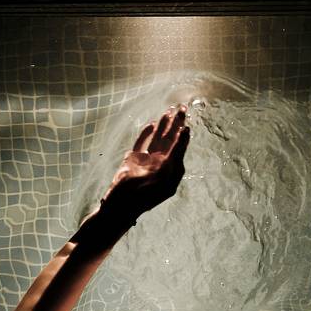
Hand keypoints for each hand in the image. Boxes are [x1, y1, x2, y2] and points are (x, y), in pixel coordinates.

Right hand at [99, 105, 189, 223]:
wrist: (124, 202)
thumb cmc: (148, 191)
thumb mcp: (168, 170)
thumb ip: (177, 150)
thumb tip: (186, 130)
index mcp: (171, 169)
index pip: (179, 145)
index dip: (183, 130)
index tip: (186, 116)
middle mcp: (160, 163)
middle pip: (170, 140)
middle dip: (175, 124)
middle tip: (181, 108)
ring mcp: (146, 160)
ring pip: (156, 139)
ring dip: (162, 125)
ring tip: (168, 110)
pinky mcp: (133, 158)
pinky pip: (141, 143)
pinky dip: (146, 133)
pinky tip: (152, 124)